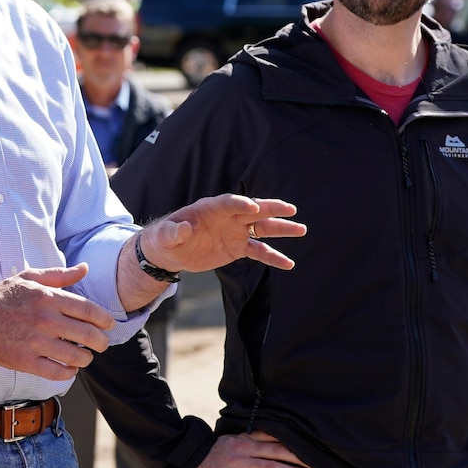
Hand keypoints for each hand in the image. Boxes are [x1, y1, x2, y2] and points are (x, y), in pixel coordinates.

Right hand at [0, 265, 115, 381]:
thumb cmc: (3, 296)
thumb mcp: (30, 278)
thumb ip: (60, 275)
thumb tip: (84, 268)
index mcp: (48, 298)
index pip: (88, 310)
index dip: (105, 320)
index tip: (109, 325)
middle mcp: (45, 320)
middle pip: (88, 335)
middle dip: (101, 342)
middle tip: (102, 344)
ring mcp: (36, 342)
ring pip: (76, 356)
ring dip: (86, 358)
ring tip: (85, 356)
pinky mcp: (26, 361)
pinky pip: (57, 372)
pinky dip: (69, 372)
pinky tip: (70, 368)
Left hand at [144, 194, 304, 273]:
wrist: (173, 250)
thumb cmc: (166, 237)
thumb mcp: (165, 235)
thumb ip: (174, 231)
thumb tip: (184, 229)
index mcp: (210, 208)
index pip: (228, 203)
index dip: (240, 204)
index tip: (253, 207)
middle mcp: (228, 217)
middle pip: (253, 210)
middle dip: (271, 208)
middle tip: (290, 209)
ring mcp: (235, 232)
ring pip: (262, 229)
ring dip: (281, 229)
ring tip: (301, 230)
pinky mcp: (238, 248)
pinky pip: (259, 252)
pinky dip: (273, 257)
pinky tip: (289, 264)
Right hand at [179, 431, 313, 467]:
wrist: (184, 465)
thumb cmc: (207, 457)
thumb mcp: (228, 445)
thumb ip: (247, 446)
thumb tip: (267, 449)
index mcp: (243, 438)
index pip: (272, 437)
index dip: (291, 441)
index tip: (309, 445)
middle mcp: (242, 449)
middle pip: (276, 451)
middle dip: (298, 457)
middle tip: (317, 464)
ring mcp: (237, 465)